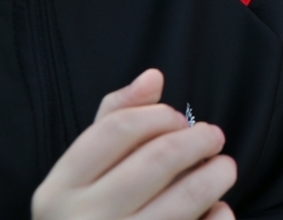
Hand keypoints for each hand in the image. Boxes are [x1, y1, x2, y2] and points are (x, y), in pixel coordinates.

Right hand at [32, 68, 234, 219]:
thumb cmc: (85, 219)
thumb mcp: (82, 176)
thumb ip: (112, 121)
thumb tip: (153, 76)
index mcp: (58, 192)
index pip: (115, 130)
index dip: (157, 115)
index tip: (177, 118)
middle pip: (158, 158)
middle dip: (199, 139)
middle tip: (213, 137)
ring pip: (187, 198)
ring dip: (218, 174)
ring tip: (223, 169)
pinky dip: (219, 217)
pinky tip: (216, 211)